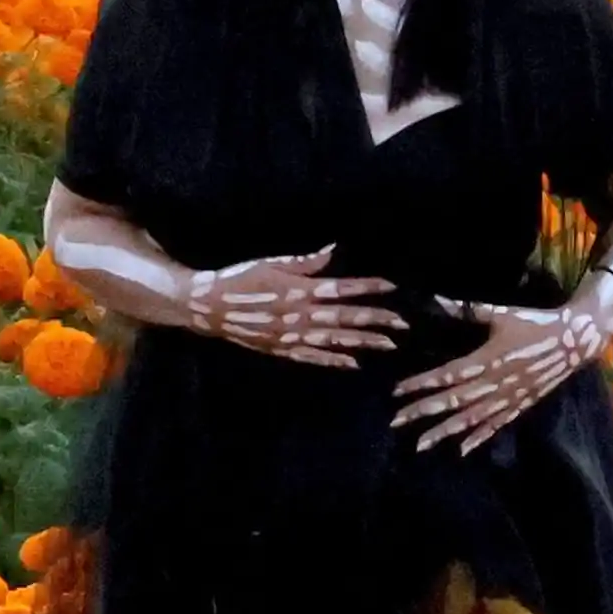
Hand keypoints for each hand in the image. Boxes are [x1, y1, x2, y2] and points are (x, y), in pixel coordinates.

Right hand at [182, 244, 403, 368]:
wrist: (209, 307)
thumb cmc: (240, 277)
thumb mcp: (271, 263)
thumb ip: (305, 262)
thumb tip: (333, 249)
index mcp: (298, 290)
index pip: (341, 288)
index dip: (368, 287)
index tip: (393, 286)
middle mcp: (299, 315)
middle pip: (345, 318)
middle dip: (376, 320)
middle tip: (404, 325)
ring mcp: (291, 336)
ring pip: (334, 340)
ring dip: (363, 343)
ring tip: (388, 346)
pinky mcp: (282, 350)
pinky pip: (313, 357)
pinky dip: (334, 361)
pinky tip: (354, 364)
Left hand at [389, 285, 612, 453]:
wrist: (575, 340)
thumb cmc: (534, 322)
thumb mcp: (501, 312)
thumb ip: (467, 310)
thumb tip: (436, 300)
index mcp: (488, 358)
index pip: (448, 375)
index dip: (421, 384)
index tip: (397, 391)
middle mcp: (496, 382)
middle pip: (454, 402)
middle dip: (424, 412)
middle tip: (396, 422)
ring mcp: (509, 398)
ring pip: (471, 419)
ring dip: (444, 431)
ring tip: (420, 444)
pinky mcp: (521, 406)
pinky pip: (496, 426)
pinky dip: (478, 438)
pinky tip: (461, 450)